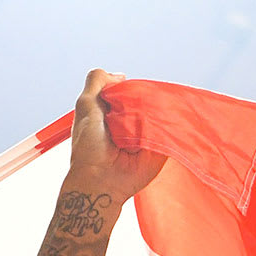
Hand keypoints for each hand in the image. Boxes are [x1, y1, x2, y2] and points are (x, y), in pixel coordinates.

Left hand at [67, 69, 162, 197]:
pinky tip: (155, 128)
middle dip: (144, 99)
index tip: (124, 96)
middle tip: (131, 113)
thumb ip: (97, 82)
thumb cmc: (88, 148)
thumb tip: (121, 75)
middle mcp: (131, 122)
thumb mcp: (85, 105)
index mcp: (113, 112)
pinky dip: (166, 125)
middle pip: (147, 99)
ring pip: (160, 112)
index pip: (130, 90)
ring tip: (140, 123)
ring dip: (155, 112)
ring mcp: (147, 133)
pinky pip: (170, 129)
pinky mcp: (160, 146)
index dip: (129, 89)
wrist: (100, 180)